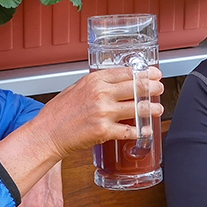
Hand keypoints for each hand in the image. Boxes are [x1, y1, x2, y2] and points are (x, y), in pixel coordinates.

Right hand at [0, 66, 163, 200]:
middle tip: (159, 88)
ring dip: (150, 108)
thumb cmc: (58, 113)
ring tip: (157, 108)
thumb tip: (114, 83)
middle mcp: (101, 93)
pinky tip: (146, 130)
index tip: (153, 74)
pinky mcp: (104, 131)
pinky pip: (129, 130)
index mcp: (94, 80)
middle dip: (152, 87)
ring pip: (137, 108)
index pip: (126, 72)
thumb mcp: (76, 88)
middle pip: (136, 87)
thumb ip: (96, 84)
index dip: (144, 73)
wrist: (47, 133)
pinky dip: (141, 131)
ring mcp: (103, 112)